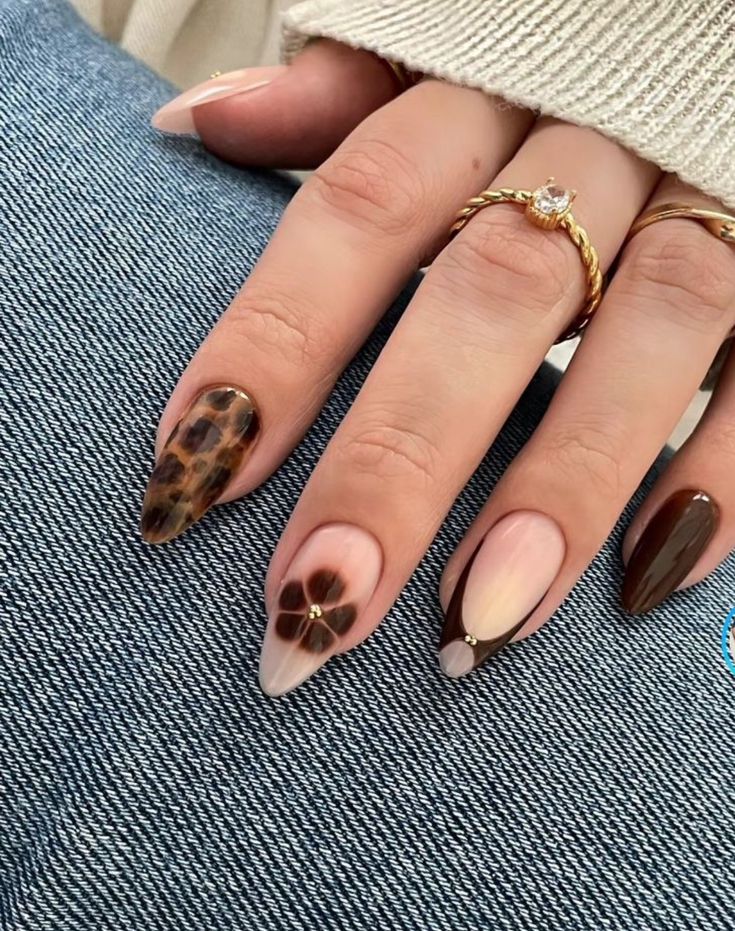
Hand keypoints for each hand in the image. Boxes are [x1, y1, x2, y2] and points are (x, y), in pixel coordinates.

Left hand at [146, 40, 734, 694]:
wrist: (707, 32)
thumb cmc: (538, 73)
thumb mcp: (431, 62)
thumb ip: (330, 97)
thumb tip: (193, 125)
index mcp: (479, 97)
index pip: (358, 209)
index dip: (273, 342)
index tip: (192, 475)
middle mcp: (591, 150)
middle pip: (485, 298)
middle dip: (398, 460)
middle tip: (321, 605)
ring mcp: (701, 207)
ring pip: (647, 336)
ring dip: (560, 486)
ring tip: (475, 627)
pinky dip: (719, 474)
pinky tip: (651, 578)